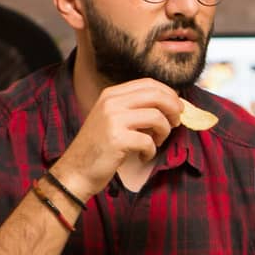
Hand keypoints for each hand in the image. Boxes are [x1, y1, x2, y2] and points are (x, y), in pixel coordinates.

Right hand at [50, 78, 182, 200]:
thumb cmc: (100, 148)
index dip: (169, 94)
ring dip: (164, 132)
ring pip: (156, 116)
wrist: (76, 171)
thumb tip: (171, 105)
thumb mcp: (113, 119)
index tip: (178, 107)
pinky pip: (149, 141)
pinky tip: (142, 156)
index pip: (149, 84)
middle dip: (173, 109)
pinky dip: (151, 151)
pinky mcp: (117, 139)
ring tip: (156, 142)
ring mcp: (113, 119)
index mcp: (111, 94)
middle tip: (176, 123)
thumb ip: (135, 109)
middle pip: (156, 95)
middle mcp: (111, 102)